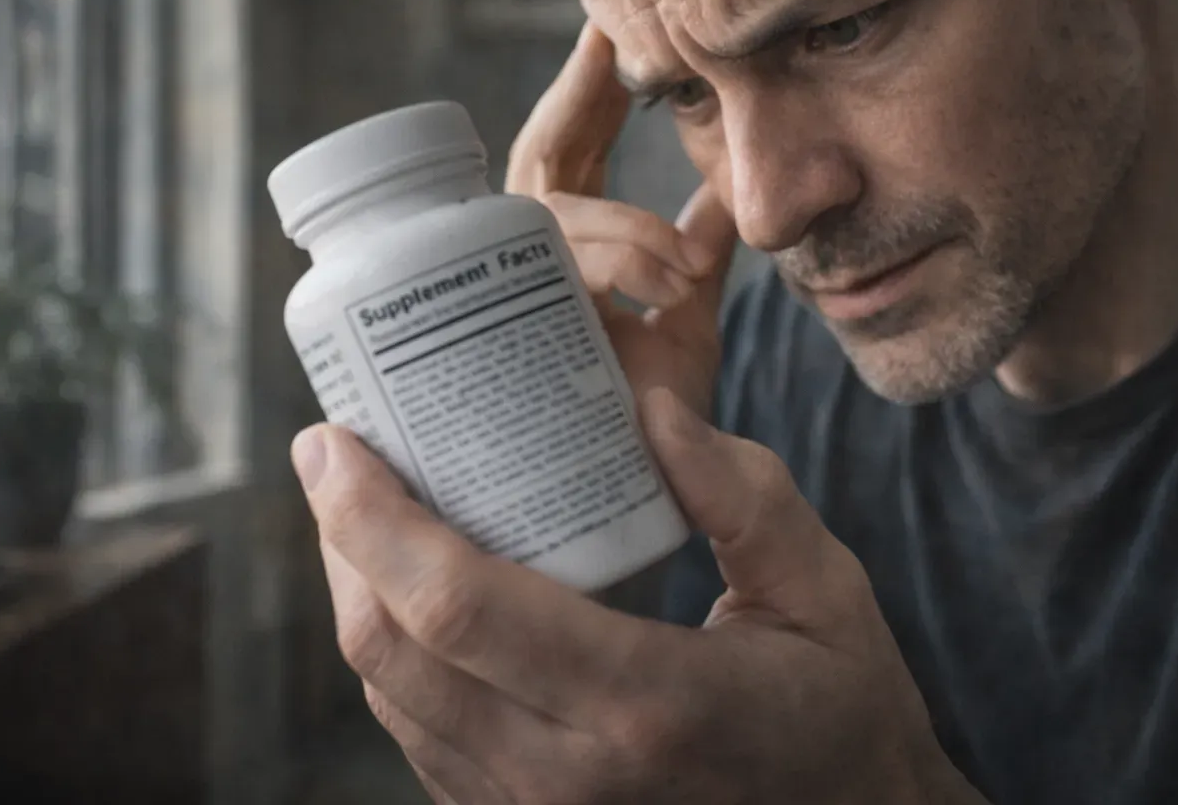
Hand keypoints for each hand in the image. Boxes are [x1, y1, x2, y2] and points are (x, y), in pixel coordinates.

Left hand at [294, 389, 983, 804]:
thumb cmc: (844, 709)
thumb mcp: (824, 589)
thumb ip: (743, 495)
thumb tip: (648, 408)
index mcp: (645, 702)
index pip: (461, 605)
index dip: (373, 517)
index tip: (333, 438)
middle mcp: (568, 775)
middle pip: (399, 653)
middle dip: (341, 542)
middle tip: (334, 452)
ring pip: (396, 701)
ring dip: (358, 595)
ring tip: (361, 508)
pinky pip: (425, 738)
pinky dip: (397, 655)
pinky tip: (408, 589)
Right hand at [505, 23, 736, 416]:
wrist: (655, 497)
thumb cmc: (662, 413)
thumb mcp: (689, 316)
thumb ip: (699, 250)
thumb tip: (726, 187)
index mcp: (573, 249)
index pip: (571, 151)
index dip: (585, 91)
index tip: (608, 27)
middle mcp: (531, 266)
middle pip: (538, 164)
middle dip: (574, 103)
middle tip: (611, 44)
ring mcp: (515, 302)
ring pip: (547, 222)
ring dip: (623, 229)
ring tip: (685, 264)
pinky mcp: (513, 348)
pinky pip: (554, 284)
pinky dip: (613, 271)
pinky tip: (666, 282)